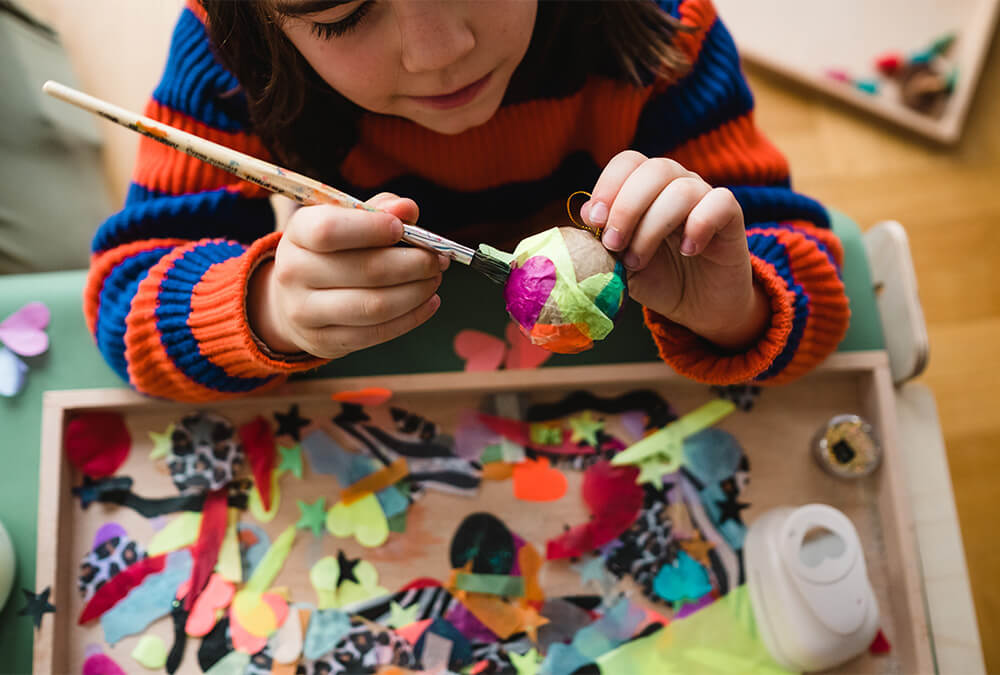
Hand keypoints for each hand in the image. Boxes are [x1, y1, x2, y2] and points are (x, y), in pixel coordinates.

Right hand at [248, 193, 445, 358]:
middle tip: (439, 259)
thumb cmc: (331, 252)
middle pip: (365, 270)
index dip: (372, 228)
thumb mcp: (345, 221)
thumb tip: (408, 208)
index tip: (403, 228)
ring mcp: (305, 312)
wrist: (294, 300)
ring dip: (417, 292)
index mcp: (298, 234)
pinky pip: (377, 332)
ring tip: (434, 279)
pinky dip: (412, 317)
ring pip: (375, 306)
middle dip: (414, 264)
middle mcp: (293, 273)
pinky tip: (428, 302)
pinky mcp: (325, 341)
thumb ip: (378, 210)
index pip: (330, 229)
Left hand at [582, 151, 768, 350]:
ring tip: (639, 260)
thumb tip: (585, 218)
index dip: (608, 185)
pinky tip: (688, 251)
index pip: (628, 162)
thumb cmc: (657, 278)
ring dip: (653, 227)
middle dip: (627, 208)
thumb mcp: (620, 264)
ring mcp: (705, 197)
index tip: (594, 221)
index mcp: (646, 187)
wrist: (699, 305)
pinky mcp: (732, 217)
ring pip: (681, 190)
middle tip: (614, 244)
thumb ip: (603, 243)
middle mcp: (676, 184)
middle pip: (654, 169)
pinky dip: (699, 226)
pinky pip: (719, 203)